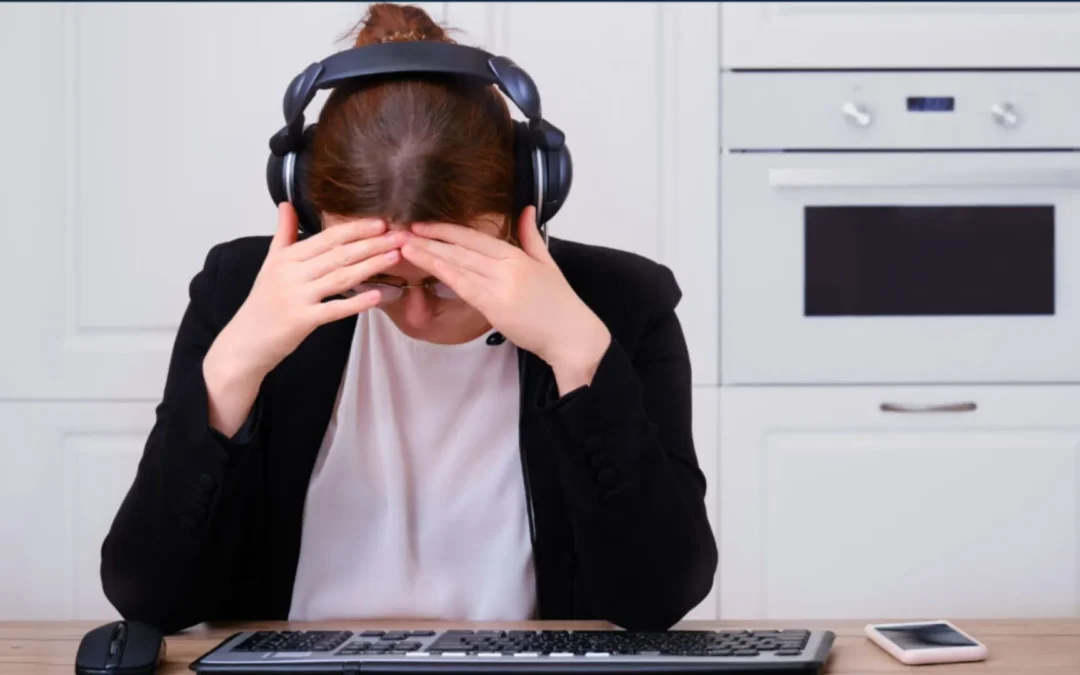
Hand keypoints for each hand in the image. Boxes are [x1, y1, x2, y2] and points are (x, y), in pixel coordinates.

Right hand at [212, 203, 406, 379]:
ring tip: (395, 257)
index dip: (355, 229)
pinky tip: (377, 296)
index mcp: (287, 257)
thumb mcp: (270, 263)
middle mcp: (291, 273)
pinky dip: (356, 303)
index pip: (327, 238)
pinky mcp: (300, 320)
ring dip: (371, 266)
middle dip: (372, 244)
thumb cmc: (263, 302)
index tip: (381, 222)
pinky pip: (333, 309)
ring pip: (340, 278)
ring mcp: (296, 297)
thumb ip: (283, 234)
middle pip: (338, 255)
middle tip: (400, 237)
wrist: (246, 341)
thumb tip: (286, 203)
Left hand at [402, 207, 610, 392]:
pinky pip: (464, 286)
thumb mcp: (548, 263)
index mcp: (518, 255)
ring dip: (428, 254)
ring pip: (458, 264)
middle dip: (429, 238)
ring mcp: (501, 285)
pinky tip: (425, 265)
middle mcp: (507, 266)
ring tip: (404, 246)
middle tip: (402, 230)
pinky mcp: (496, 306)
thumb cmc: (560, 305)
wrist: (572, 335)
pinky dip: (443, 273)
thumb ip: (531, 236)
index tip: (423, 224)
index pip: (475, 237)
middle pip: (461, 247)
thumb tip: (526, 210)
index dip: (446, 230)